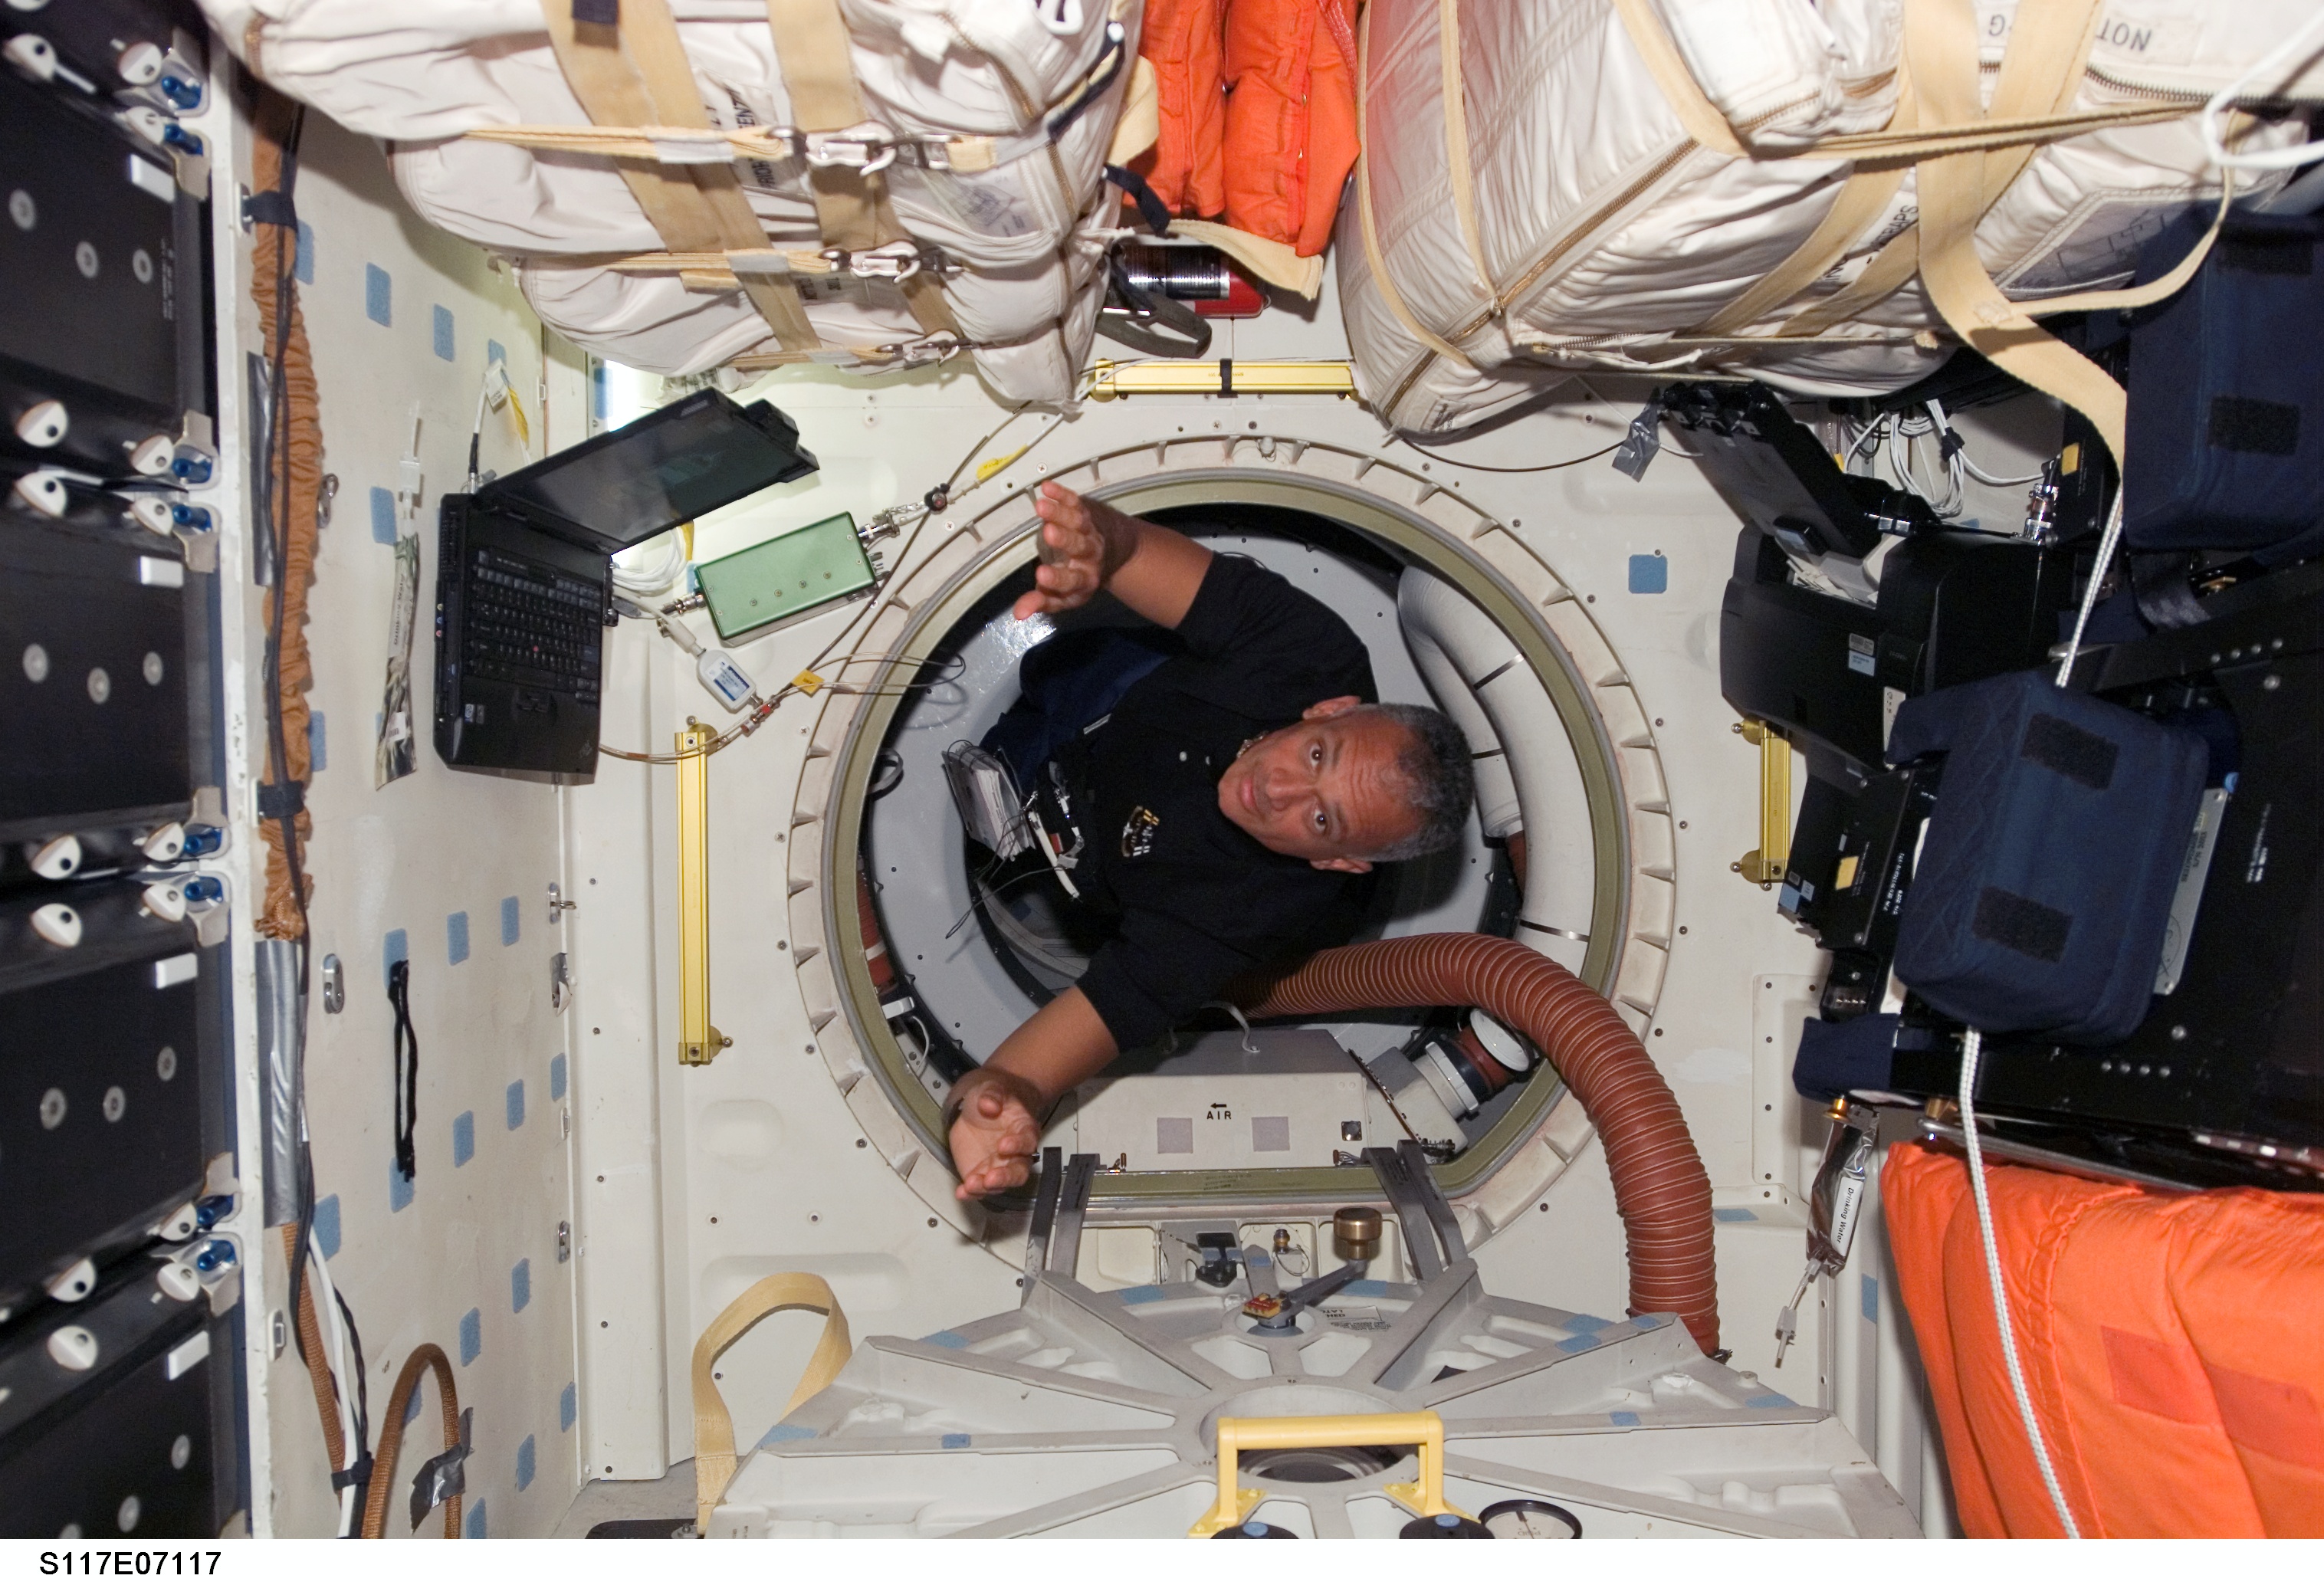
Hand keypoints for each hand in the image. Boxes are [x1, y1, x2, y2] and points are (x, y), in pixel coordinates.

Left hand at [948, 1070, 1041, 1199]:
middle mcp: (1016, 1152)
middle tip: (991, 1178)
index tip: (1004, 1146)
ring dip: (986, 1187)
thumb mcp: (991, 1087)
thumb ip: (992, 1095)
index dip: (1018, 1145)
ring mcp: (999, 1164)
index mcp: (1024, 1129)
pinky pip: (979, 1187)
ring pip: (999, 1184)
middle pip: (1018, 1171)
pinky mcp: (981, 1171)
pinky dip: (971, 1192)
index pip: (1027, 1141)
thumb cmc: (993, 1095)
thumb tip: (989, 1104)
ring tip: (971, 1185)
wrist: (981, 1102)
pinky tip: (962, 1192)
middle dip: (1005, 1177)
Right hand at [1012, 482, 1132, 620]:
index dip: (1056, 579)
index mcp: (1083, 579)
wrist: (1112, 551)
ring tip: (1041, 506)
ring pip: (1077, 521)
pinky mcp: (1084, 511)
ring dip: (1060, 513)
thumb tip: (1018, 614)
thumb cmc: (1076, 576)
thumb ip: (1041, 602)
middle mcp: (1089, 555)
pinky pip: (1075, 501)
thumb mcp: (1061, 595)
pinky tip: (1047, 487)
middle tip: (1049, 533)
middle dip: (1065, 539)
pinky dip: (1062, 494)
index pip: (1070, 581)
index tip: (1040, 575)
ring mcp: (1088, 531)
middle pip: (1079, 546)